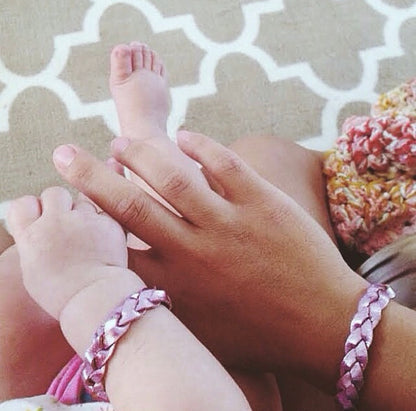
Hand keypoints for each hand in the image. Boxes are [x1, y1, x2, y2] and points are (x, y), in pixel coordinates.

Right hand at [7, 187, 129, 319]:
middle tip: (67, 221)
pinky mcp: (109, 222)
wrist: (95, 298)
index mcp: (32, 236)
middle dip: (60, 203)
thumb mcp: (34, 270)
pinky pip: (105, 213)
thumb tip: (38, 231)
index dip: (33, 209)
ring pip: (83, 201)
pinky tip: (105, 240)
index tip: (40, 217)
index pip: (23, 204)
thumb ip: (35, 243)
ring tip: (89, 236)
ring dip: (85, 213)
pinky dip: (105, 223)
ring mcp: (84, 220)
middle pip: (54, 193)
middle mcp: (56, 222)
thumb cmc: (63, 294)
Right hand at [52, 132, 366, 382]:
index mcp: (176, 283)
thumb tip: (139, 279)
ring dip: (141, 154)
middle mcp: (194, 250)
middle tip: (66, 155)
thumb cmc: (259, 334)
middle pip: (130, 204)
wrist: (322, 326)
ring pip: (173, 177)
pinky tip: (183, 135)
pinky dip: (200, 145)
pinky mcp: (263, 203)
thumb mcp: (202, 329)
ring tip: (121, 141)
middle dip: (90, 176)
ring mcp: (230, 223)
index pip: (118, 244)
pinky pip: (224, 163)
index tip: (80, 204)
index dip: (92, 218)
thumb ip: (166, 302)